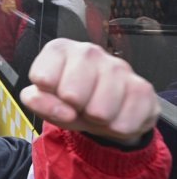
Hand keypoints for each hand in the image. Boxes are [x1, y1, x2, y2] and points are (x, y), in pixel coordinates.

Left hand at [20, 39, 159, 144]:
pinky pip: (124, 123)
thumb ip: (36, 101)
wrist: (103, 108)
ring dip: (95, 120)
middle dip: (73, 109)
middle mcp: (89, 51)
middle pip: (72, 95)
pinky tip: (114, 115)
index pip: (42, 77)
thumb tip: (61, 109)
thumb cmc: (67, 99)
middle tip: (78, 105)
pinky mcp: (142, 86)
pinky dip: (115, 128)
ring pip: (100, 111)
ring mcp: (118, 66)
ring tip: (95, 109)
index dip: (46, 97)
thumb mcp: (43, 100)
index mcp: (60, 49)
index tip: (54, 95)